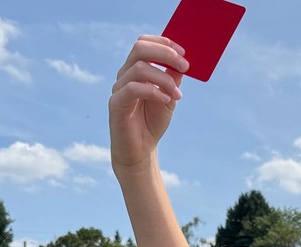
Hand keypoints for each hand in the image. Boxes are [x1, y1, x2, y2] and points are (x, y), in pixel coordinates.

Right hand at [109, 35, 189, 177]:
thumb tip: (182, 63)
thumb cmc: (152, 123)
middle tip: (185, 66)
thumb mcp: (168, 97)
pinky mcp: (115, 104)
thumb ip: (172, 80)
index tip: (184, 52)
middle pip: (139, 48)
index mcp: (136, 70)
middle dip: (165, 53)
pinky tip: (166, 100)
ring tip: (177, 94)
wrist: (140, 150)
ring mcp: (118, 88)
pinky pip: (133, 88)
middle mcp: (125, 76)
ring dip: (164, 78)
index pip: (144, 44)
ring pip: (139, 68)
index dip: (164, 43)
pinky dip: (154, 91)